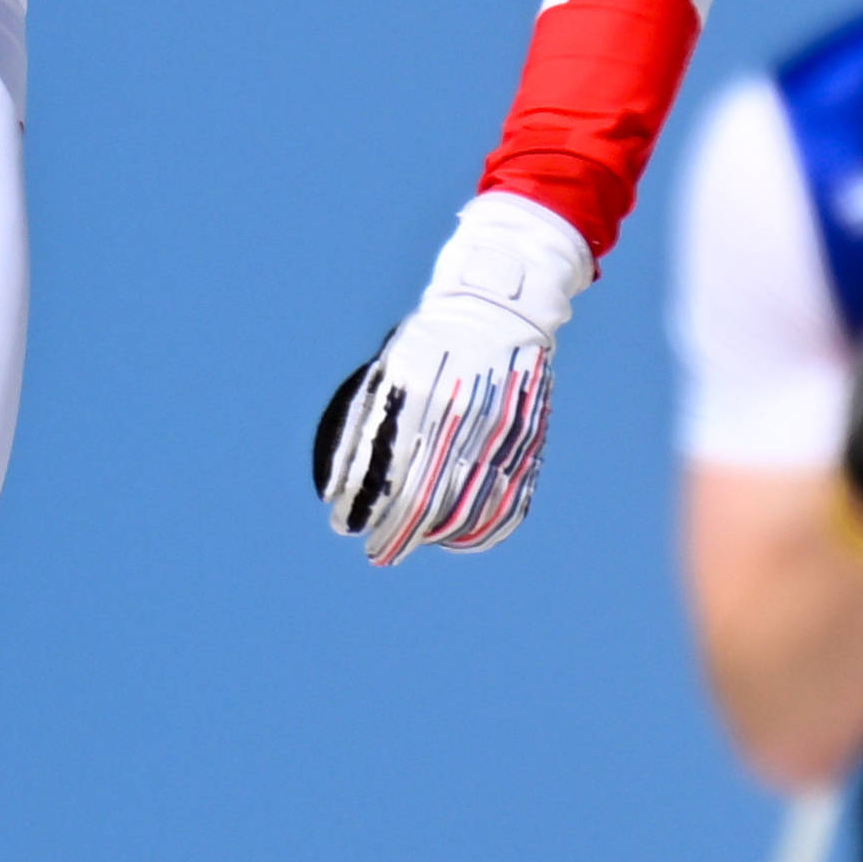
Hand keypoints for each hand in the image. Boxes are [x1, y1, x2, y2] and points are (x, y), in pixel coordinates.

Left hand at [315, 192, 590, 563]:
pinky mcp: (527, 444)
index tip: (346, 529)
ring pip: (467, 510)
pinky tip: (454, 539)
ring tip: (408, 542)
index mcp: (423, 397)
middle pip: (426, 500)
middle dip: (395, 534)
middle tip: (375, 552)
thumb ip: (361, 432)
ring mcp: (502, 434)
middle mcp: (464, 419)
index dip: (367, 509)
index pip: (389, 474)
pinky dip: (480, 531)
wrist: (501, 309)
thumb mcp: (389, 374)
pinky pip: (508, 504)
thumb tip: (334, 492)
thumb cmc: (430, 343)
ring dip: (432, 536)